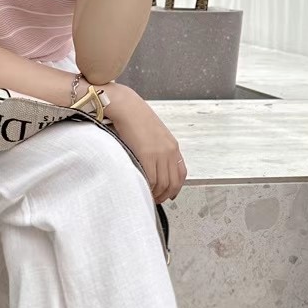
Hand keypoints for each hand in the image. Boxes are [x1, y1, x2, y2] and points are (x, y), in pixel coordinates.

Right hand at [103, 83, 185, 202]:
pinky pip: (151, 179)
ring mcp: (159, 154)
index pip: (181, 173)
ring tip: (147, 196)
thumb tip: (154, 165)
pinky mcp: (146, 156)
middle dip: (165, 195)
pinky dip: (148, 188)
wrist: (126, 106)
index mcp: (172, 145)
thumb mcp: (154, 134)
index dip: (176, 188)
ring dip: (156, 194)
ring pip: (163, 184)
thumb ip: (158, 149)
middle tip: (156, 200)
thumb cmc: (135, 117)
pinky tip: (142, 189)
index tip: (169, 194)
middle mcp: (169, 151)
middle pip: (173, 182)